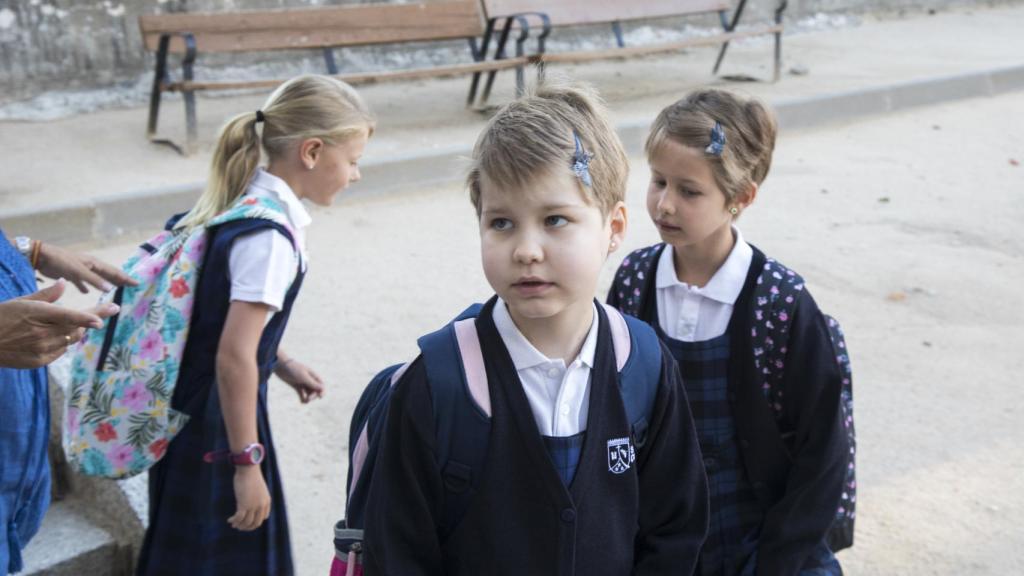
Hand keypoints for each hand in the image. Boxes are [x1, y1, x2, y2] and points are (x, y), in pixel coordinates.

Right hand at [0, 280, 119, 368]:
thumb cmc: (0, 317)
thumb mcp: (21, 301)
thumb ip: (46, 295)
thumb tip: (64, 282)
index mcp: (36, 314)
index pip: (69, 315)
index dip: (90, 316)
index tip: (109, 312)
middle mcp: (41, 333)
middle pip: (77, 327)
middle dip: (95, 318)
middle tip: (110, 309)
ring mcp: (40, 349)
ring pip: (71, 338)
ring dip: (76, 330)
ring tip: (72, 321)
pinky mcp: (39, 361)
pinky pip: (60, 350)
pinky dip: (62, 342)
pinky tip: (53, 336)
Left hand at [35, 242, 137, 292]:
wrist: (42, 256)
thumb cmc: (61, 262)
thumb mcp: (78, 271)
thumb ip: (94, 280)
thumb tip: (111, 289)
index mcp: (94, 263)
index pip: (113, 272)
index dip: (125, 278)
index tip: (137, 283)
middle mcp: (90, 266)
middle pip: (108, 274)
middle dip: (119, 279)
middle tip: (131, 286)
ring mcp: (81, 270)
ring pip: (97, 278)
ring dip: (106, 283)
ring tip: (115, 288)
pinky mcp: (71, 274)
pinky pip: (83, 282)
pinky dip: (87, 287)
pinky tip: (87, 293)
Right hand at [228, 465, 270, 530]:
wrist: (248, 469)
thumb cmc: (251, 477)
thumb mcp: (258, 489)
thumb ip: (257, 498)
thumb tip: (250, 505)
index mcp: (266, 502)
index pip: (263, 518)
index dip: (254, 522)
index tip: (247, 522)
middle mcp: (261, 506)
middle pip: (255, 523)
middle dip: (247, 527)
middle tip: (239, 527)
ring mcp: (253, 506)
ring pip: (246, 523)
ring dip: (239, 525)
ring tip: (234, 524)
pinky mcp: (244, 505)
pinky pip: (239, 518)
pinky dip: (234, 521)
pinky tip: (230, 520)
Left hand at [274, 357, 323, 402]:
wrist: (280, 366)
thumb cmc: (293, 369)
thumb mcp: (304, 377)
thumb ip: (313, 383)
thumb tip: (322, 388)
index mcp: (313, 376)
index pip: (321, 385)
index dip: (322, 391)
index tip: (320, 397)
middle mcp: (309, 380)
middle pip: (315, 391)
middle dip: (313, 396)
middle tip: (308, 398)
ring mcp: (303, 383)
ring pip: (309, 393)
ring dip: (308, 398)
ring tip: (304, 401)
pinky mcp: (297, 386)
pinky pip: (302, 394)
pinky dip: (302, 398)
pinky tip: (302, 402)